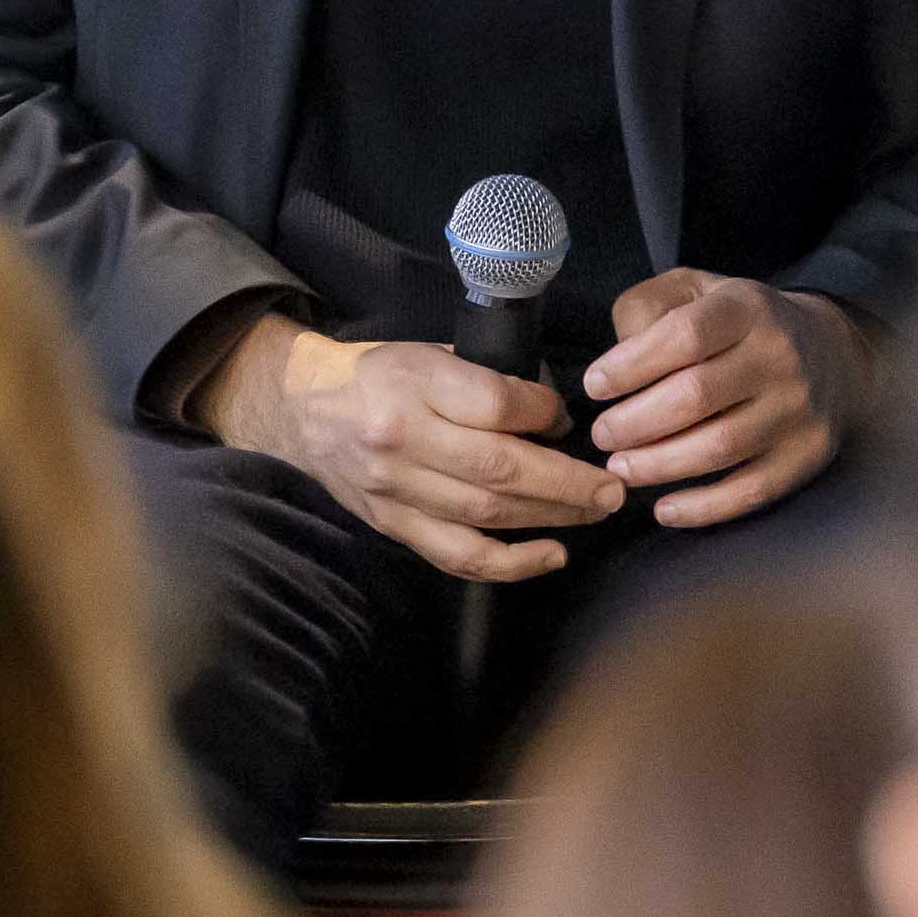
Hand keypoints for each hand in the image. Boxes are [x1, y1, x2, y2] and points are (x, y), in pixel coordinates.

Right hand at [205, 315, 623, 582]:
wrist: (304, 409)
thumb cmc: (381, 376)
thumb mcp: (431, 353)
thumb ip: (489, 382)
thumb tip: (557, 416)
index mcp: (413, 381)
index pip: (496, 404)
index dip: (545, 415)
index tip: (566, 419)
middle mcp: (401, 437)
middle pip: (501, 468)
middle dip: (570, 482)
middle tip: (613, 489)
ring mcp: (395, 488)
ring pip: (489, 515)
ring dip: (554, 518)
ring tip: (595, 511)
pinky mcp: (394, 525)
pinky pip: (460, 555)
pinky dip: (513, 563)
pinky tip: (552, 554)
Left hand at [585, 272, 861, 528]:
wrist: (830, 351)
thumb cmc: (735, 324)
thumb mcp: (691, 290)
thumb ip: (646, 308)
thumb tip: (617, 358)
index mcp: (746, 309)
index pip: (685, 336)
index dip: (631, 365)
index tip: (593, 386)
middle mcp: (780, 357)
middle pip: (696, 396)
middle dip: (635, 422)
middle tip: (601, 434)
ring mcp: (799, 409)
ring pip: (720, 446)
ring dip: (659, 465)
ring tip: (620, 468)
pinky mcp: (808, 454)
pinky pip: (753, 490)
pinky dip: (704, 507)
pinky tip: (664, 509)